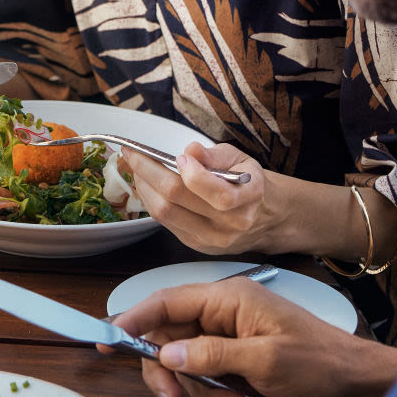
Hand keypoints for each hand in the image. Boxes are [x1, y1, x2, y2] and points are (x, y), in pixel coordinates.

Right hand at [110, 279, 396, 396]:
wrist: (357, 387)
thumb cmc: (319, 362)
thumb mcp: (263, 361)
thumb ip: (210, 355)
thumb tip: (165, 355)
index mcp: (228, 299)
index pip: (166, 302)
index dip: (132, 319)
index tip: (105, 340)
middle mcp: (225, 317)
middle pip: (171, 344)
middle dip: (177, 377)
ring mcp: (232, 344)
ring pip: (192, 372)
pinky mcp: (241, 368)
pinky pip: (214, 387)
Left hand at [124, 143, 285, 254]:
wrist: (263, 216)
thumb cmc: (247, 182)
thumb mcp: (240, 159)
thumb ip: (214, 155)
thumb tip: (190, 151)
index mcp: (249, 197)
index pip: (217, 193)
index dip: (192, 173)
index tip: (178, 157)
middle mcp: (232, 223)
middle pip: (178, 200)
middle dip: (149, 173)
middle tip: (134, 154)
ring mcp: (213, 239)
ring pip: (165, 213)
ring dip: (144, 187)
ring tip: (137, 167)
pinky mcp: (197, 245)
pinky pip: (165, 223)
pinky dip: (151, 201)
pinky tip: (147, 186)